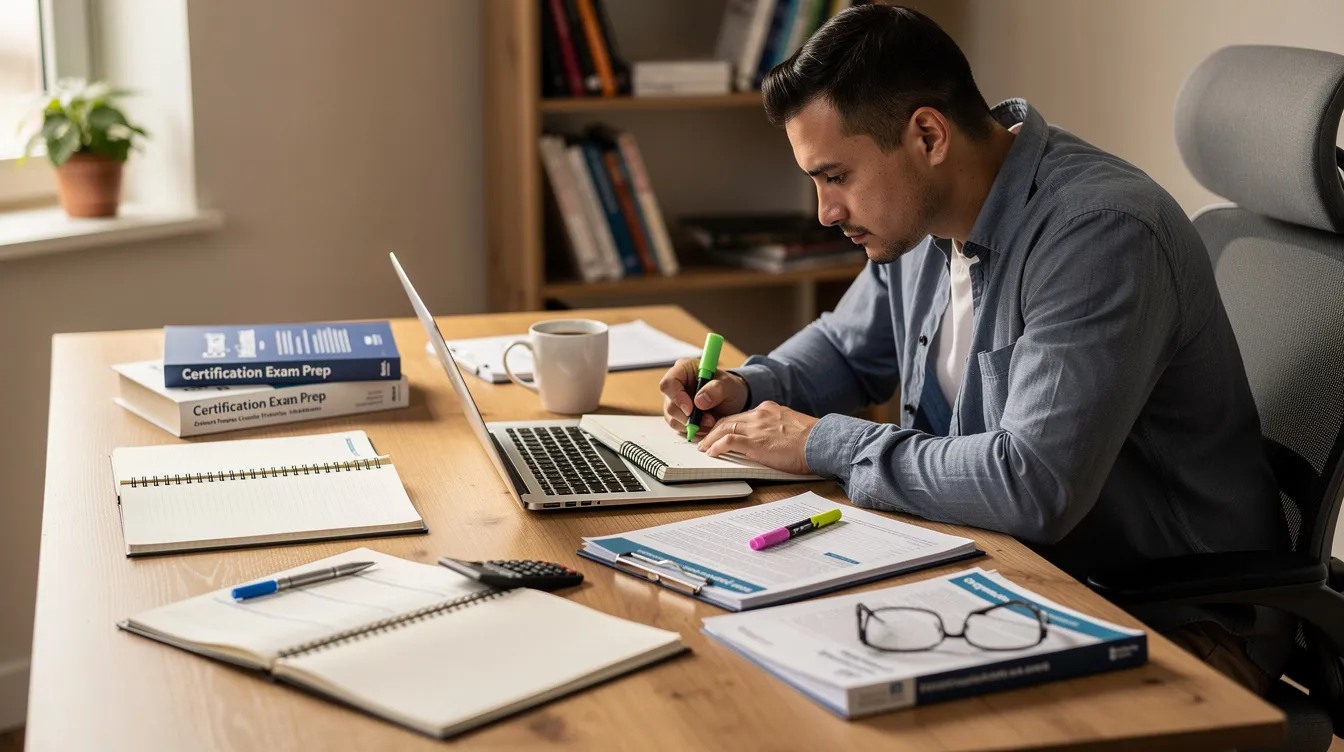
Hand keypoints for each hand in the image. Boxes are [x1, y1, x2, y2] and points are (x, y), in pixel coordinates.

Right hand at [659, 357, 748, 433]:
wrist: (731, 400)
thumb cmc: (728, 388)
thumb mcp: (729, 385)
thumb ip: (717, 389)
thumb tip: (699, 401)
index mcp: (683, 369)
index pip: (669, 383)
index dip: (677, 397)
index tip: (691, 410)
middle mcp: (675, 385)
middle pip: (670, 405)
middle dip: (689, 417)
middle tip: (709, 420)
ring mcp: (674, 401)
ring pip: (673, 419)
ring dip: (692, 425)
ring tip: (711, 422)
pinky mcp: (677, 415)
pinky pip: (679, 427)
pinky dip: (693, 430)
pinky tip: (706, 426)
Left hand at [695, 401, 817, 475]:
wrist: (821, 441)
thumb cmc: (813, 440)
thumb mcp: (792, 426)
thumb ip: (778, 428)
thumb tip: (772, 439)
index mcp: (769, 409)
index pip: (741, 416)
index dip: (728, 424)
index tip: (720, 431)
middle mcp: (760, 414)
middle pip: (728, 420)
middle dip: (713, 430)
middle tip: (704, 438)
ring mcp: (756, 427)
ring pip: (723, 428)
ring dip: (710, 439)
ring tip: (703, 447)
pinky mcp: (755, 442)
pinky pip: (728, 442)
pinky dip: (716, 446)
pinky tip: (711, 453)